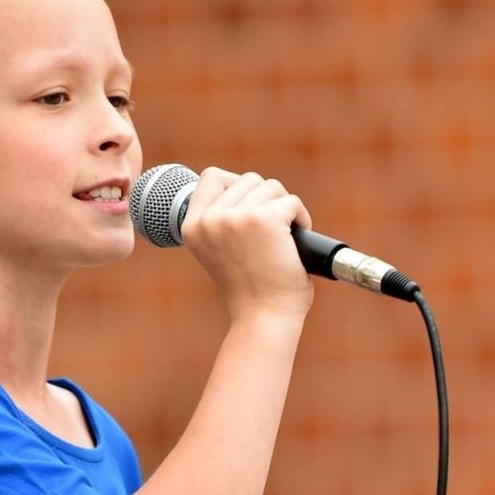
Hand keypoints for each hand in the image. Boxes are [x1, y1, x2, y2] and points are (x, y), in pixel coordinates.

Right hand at [180, 167, 315, 323]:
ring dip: (284, 208)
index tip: (251, 211)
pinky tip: (297, 243)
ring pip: (271, 187)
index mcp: (192, 226)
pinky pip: (291, 201)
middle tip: (273, 234)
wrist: (264, 318)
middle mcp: (210, 219)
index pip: (212, 177)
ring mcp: (235, 217)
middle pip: (248, 180)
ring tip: (284, 238)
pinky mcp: (264, 219)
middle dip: (267, 201)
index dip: (237, 186)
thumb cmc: (250, 291)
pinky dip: (301, 218)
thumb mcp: (221, 251)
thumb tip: (248, 188)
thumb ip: (223, 221)